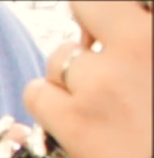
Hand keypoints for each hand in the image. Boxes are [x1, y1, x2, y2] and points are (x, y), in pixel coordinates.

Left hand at [24, 1, 152, 157]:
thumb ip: (149, 54)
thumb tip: (136, 25)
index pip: (120, 2)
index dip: (113, 14)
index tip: (116, 28)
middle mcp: (140, 44)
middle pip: (91, 9)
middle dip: (90, 34)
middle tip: (99, 64)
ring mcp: (106, 79)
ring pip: (59, 56)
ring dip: (67, 75)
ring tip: (89, 102)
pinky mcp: (76, 117)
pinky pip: (37, 93)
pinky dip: (45, 104)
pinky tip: (66, 122)